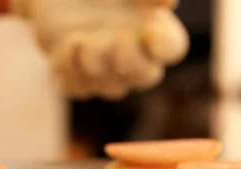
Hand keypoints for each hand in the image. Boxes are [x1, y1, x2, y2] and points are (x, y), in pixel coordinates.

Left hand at [11, 0, 188, 99]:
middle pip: (146, 76)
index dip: (165, 46)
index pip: (172, 47)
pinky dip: (71, 70)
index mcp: (153, 29)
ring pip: (111, 87)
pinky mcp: (76, 76)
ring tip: (83, 41)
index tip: (150, 32)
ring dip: (98, 66)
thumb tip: (169, 3)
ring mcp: (105, 71)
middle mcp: (135, 57)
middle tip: (118, 42)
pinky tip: (69, 44)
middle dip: (132, 63)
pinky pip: (78, 88)